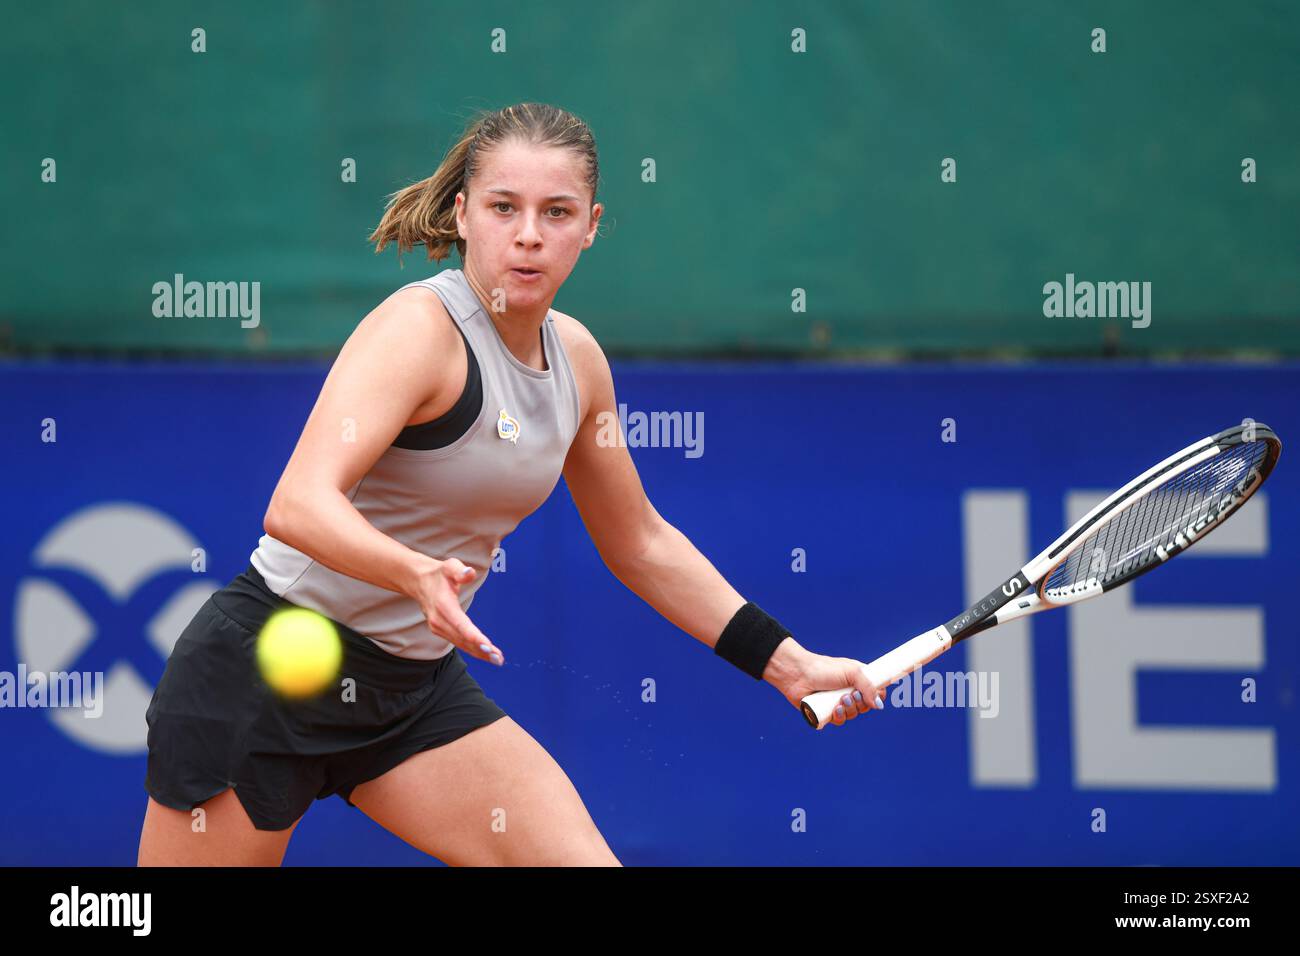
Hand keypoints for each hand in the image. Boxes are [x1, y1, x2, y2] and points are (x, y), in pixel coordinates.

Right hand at [409, 557, 503, 664]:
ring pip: (462, 644)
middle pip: (462, 639)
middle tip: (498, 659)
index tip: (488, 646)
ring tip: (498, 659)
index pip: (461, 625)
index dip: (474, 637)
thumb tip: (470, 572)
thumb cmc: (439, 574)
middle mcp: (439, 621)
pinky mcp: (441, 631)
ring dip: (479, 653)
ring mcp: (439, 628)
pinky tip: (487, 655)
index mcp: (443, 606)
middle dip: (481, 650)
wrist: (420, 582)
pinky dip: (473, 650)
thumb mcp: (449, 566)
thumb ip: (460, 570)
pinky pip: (459, 643)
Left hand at [768, 642, 884, 726]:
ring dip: (849, 710)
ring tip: (840, 700)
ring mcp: (837, 702)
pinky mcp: (826, 712)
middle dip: (860, 703)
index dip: (877, 696)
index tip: (875, 696)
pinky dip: (839, 717)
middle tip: (851, 695)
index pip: (875, 691)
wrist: (797, 674)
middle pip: (865, 706)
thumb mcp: (851, 672)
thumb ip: (868, 686)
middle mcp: (849, 691)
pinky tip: (834, 710)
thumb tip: (879, 705)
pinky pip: (839, 721)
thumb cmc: (823, 668)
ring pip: (853, 715)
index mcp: (857, 679)